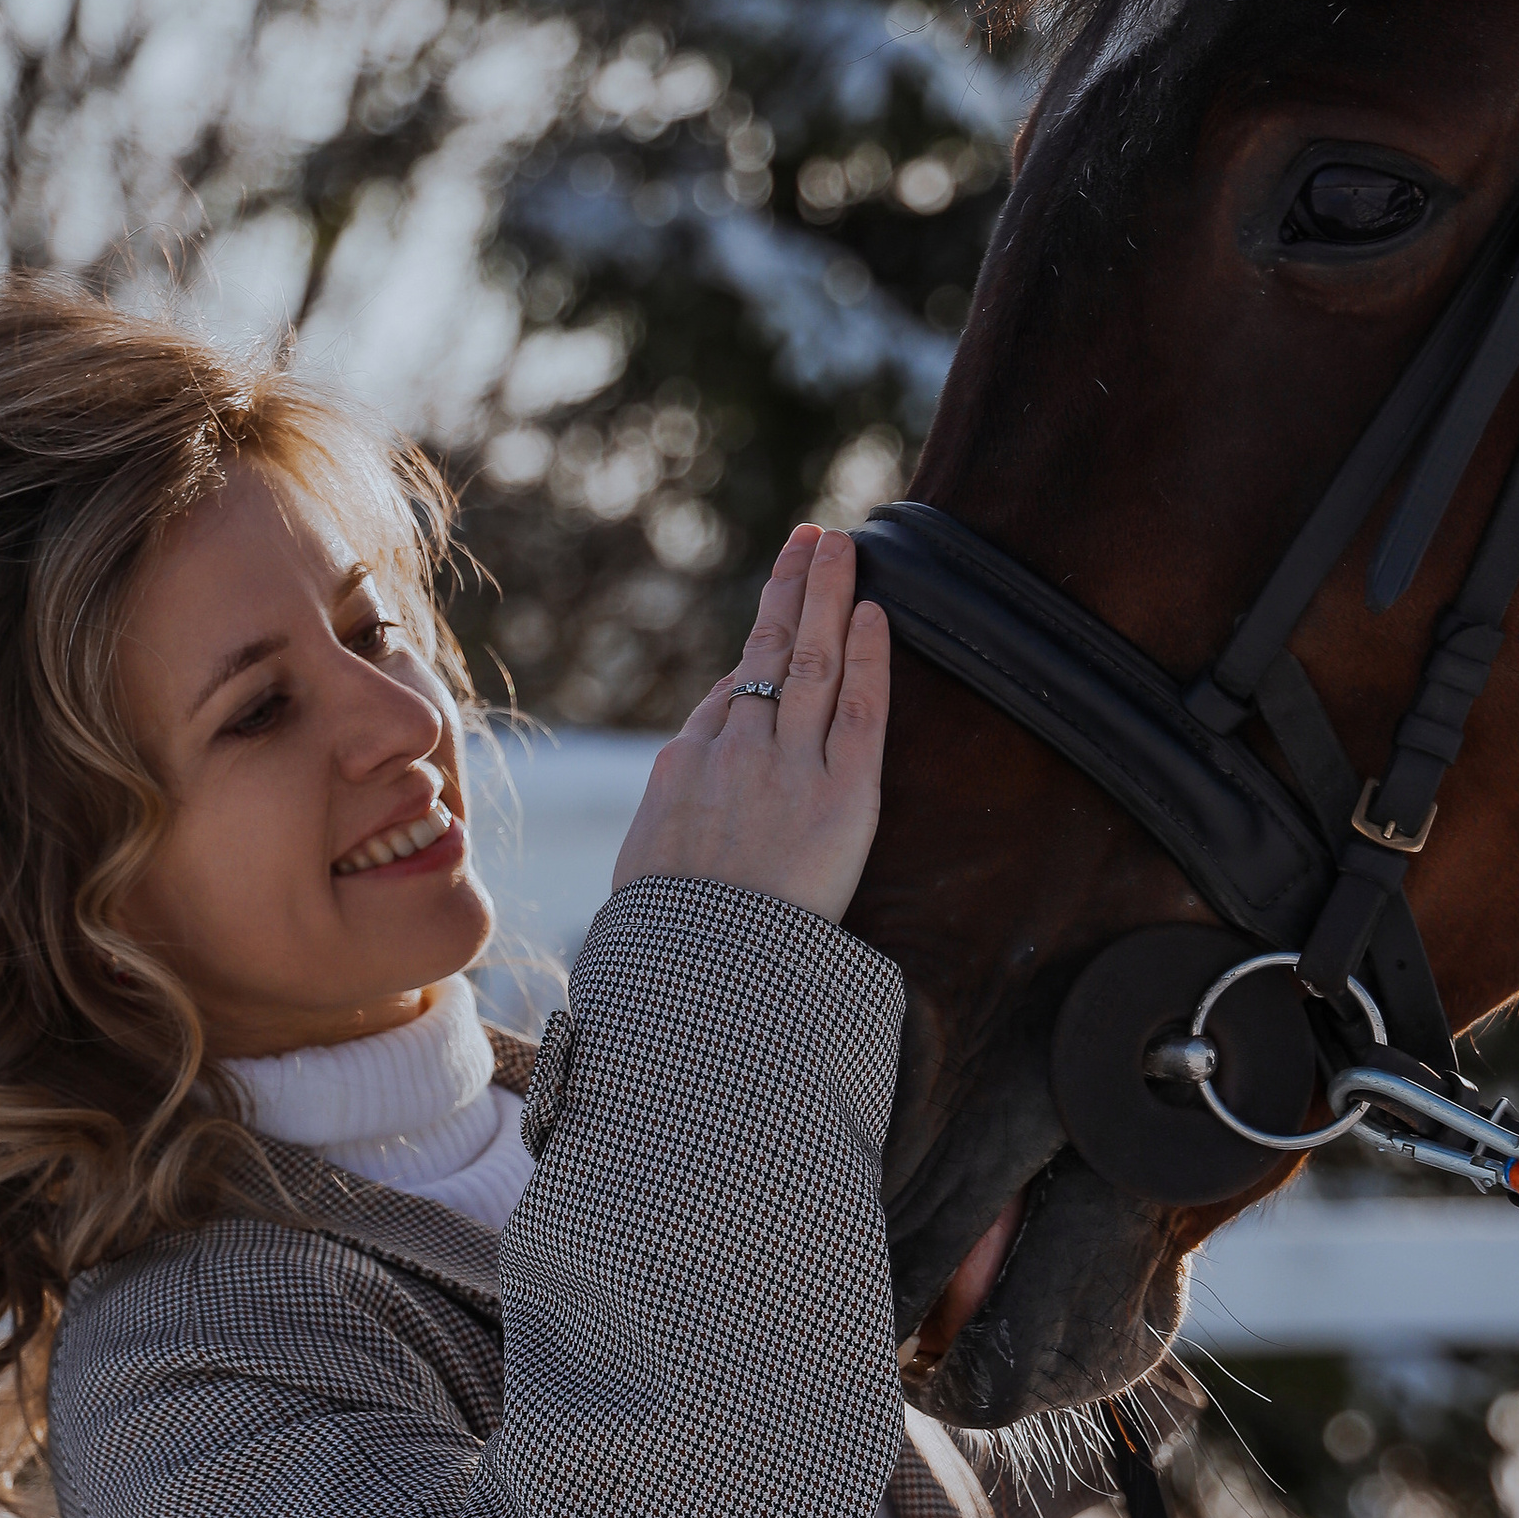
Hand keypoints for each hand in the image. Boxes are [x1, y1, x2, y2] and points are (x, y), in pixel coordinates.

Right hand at [610, 526, 888, 926]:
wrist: (698, 978)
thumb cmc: (670, 947)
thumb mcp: (645, 876)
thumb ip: (666, 837)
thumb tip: (667, 843)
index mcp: (683, 769)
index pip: (729, 698)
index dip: (759, 649)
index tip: (777, 617)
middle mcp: (733, 753)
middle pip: (768, 656)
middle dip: (791, 591)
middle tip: (811, 538)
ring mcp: (787, 768)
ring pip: (812, 663)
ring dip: (828, 595)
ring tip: (843, 546)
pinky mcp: (840, 796)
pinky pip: (860, 711)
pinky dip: (868, 658)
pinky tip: (874, 613)